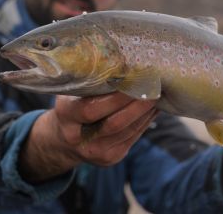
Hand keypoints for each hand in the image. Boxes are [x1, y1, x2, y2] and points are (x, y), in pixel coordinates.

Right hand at [18, 92, 157, 182]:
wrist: (64, 141)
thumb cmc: (72, 106)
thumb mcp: (72, 92)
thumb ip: (90, 82)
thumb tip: (124, 65)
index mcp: (66, 115)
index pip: (93, 109)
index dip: (117, 96)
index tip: (135, 79)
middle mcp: (78, 137)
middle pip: (114, 123)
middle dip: (137, 104)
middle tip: (154, 86)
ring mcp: (95, 151)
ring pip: (128, 131)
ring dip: (146, 112)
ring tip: (158, 94)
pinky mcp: (111, 157)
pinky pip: (133, 137)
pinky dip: (146, 120)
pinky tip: (153, 108)